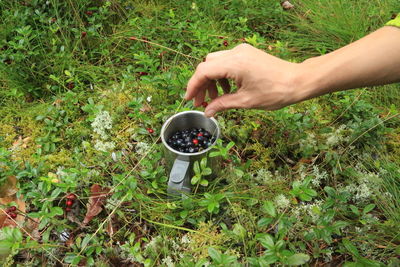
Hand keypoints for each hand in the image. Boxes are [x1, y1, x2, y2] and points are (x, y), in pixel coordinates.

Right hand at [185, 44, 302, 116]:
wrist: (298, 81)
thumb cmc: (276, 92)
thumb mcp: (246, 101)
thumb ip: (222, 105)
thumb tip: (207, 111)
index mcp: (235, 63)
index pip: (203, 71)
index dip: (193, 86)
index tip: (188, 99)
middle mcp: (236, 53)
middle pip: (207, 65)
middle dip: (201, 84)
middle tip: (201, 102)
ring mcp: (242, 51)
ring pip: (216, 62)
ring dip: (211, 80)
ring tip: (215, 98)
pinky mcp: (247, 53)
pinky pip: (227, 61)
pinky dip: (222, 75)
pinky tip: (227, 90)